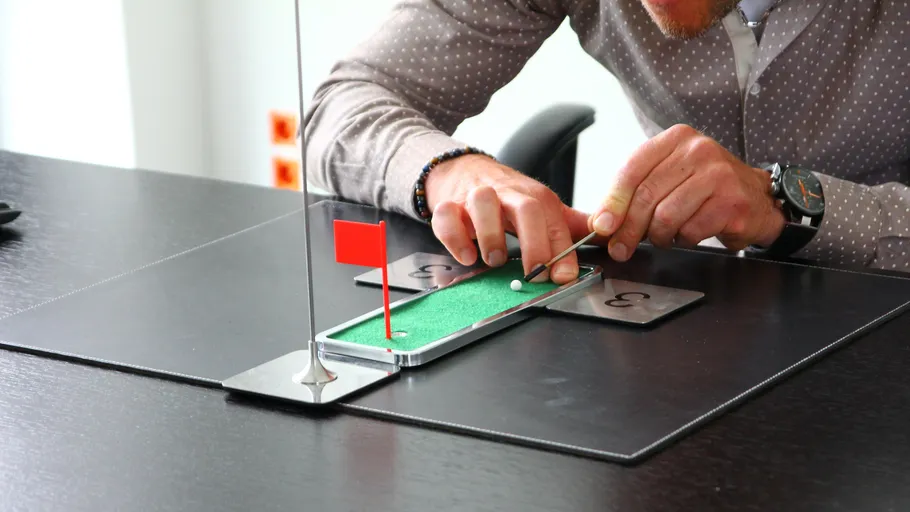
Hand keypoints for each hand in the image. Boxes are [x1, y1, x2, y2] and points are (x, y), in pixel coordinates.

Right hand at [425, 154, 602, 283]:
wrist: (463, 170)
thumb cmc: (506, 196)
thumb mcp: (541, 207)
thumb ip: (571, 224)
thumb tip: (608, 235)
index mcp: (535, 198)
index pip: (555, 221)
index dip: (563, 250)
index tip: (565, 277)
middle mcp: (508, 194)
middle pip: (527, 208)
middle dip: (534, 243)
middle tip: (535, 273)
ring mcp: (476, 197)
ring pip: (483, 203)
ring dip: (490, 235)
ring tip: (493, 259)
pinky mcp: (449, 205)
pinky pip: (446, 217)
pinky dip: (455, 237)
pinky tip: (466, 255)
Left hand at [588, 124, 785, 260]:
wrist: (756, 198)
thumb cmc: (705, 189)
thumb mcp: (667, 179)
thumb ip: (633, 196)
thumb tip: (600, 224)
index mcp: (675, 139)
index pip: (632, 170)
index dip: (612, 202)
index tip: (601, 226)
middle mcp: (698, 150)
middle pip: (646, 196)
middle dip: (628, 229)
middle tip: (621, 248)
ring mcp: (719, 174)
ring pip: (666, 217)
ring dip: (659, 235)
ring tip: (665, 235)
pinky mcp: (732, 202)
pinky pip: (690, 231)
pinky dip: (683, 239)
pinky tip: (689, 233)